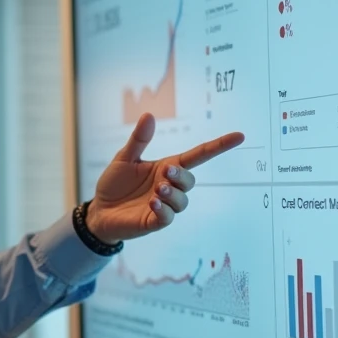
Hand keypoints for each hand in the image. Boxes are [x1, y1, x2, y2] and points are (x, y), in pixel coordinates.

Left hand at [85, 113, 243, 243]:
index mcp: (166, 167)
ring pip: (182, 201)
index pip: (198, 156)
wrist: (99, 210)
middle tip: (166, 172)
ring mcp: (164, 206)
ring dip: (173, 193)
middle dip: (181, 175)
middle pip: (190, 180)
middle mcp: (169, 186)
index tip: (238, 136)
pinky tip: (153, 203)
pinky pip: (167, 218)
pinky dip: (163, 210)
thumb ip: (139, 139)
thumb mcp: (124, 157)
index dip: (218, 146)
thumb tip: (149, 115)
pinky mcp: (154, 222)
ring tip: (158, 190)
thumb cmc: (114, 184)